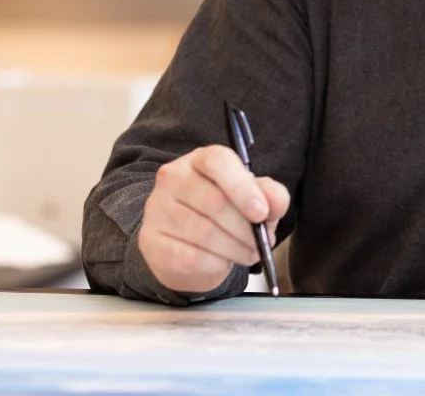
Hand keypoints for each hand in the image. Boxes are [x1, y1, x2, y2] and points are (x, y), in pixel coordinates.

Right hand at [137, 145, 290, 293]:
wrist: (189, 249)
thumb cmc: (225, 217)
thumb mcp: (254, 200)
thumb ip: (271, 196)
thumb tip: (274, 202)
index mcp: (200, 160)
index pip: (217, 162)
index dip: (243, 188)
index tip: (262, 213)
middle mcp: (173, 178)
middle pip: (214, 201)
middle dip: (245, 229)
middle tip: (259, 244)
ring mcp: (157, 209)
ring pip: (203, 232)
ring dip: (234, 249)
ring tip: (247, 254)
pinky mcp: (150, 241)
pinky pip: (190, 257)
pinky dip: (215, 264)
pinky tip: (222, 262)